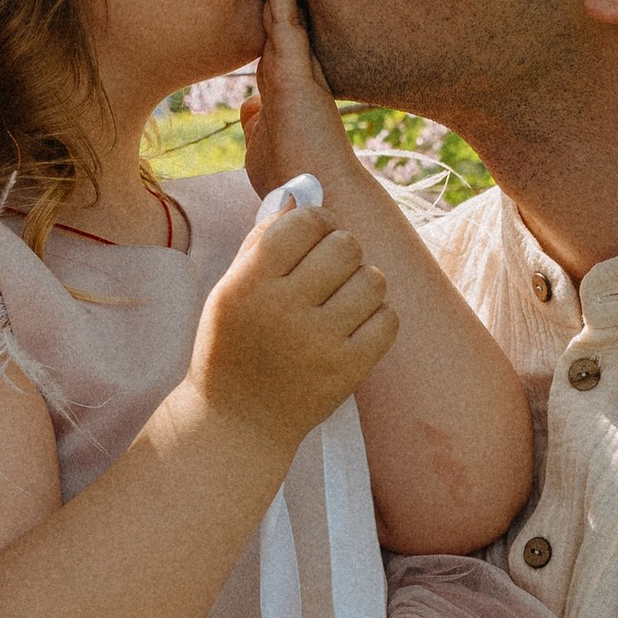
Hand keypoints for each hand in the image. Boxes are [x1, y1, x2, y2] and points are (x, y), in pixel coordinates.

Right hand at [186, 201, 398, 453]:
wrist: (237, 423)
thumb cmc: (233, 348)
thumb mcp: (229, 291)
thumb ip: (263, 239)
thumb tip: (301, 193)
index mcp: (248, 284)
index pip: (304, 222)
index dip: (317, 220)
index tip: (315, 236)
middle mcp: (283, 310)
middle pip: (345, 245)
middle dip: (342, 250)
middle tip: (330, 270)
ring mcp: (317, 343)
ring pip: (373, 279)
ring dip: (363, 283)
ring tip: (344, 299)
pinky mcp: (346, 371)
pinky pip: (388, 320)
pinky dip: (378, 317)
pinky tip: (356, 326)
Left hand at [242, 0, 352, 201]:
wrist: (314, 195)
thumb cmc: (289, 177)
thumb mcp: (262, 145)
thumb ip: (257, 124)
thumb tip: (249, 110)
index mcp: (281, 80)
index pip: (272, 27)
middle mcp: (292, 65)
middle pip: (279, 3)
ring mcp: (297, 65)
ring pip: (283, 2)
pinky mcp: (297, 70)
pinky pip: (285, 18)